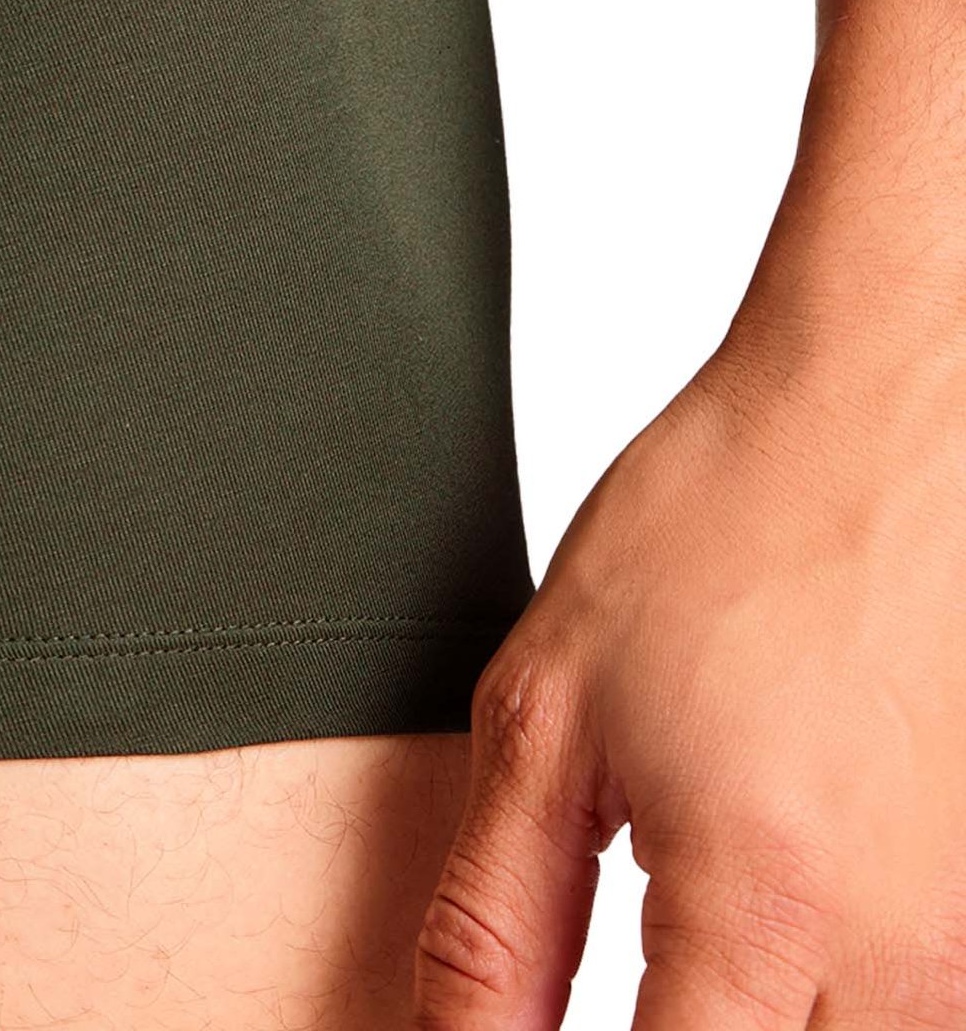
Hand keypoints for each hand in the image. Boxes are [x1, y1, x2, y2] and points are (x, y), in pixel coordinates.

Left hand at [411, 330, 965, 1028]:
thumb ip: (493, 920)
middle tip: (603, 960)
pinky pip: (892, 1012)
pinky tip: (756, 906)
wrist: (869, 424)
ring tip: (676, 924)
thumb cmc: (713, 531)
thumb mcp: (545, 717)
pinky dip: (811, 993)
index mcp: (762, 914)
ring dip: (737, 1024)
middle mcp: (901, 965)